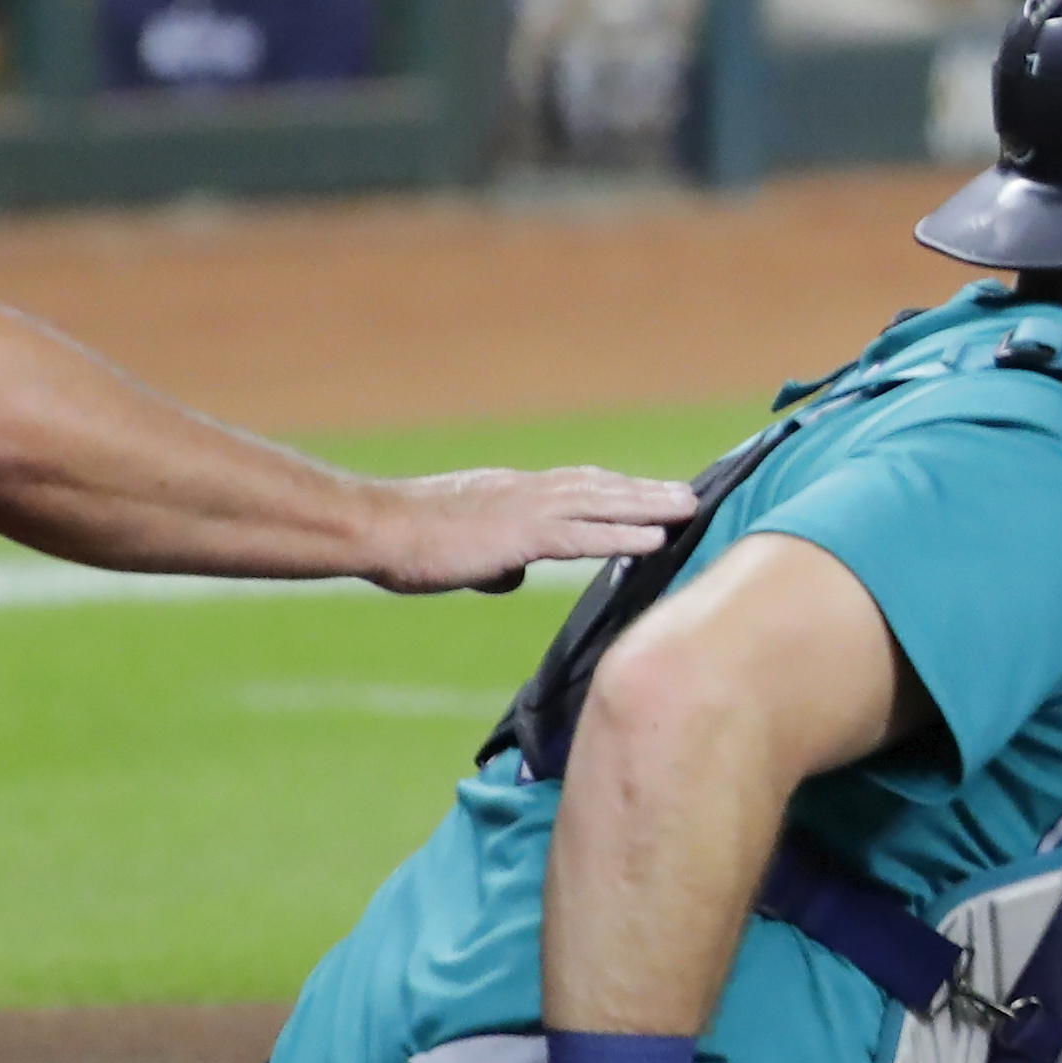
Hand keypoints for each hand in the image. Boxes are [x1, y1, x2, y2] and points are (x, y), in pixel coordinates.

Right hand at [362, 466, 695, 594]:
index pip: (574, 486)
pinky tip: (656, 540)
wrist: (372, 528)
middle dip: (645, 491)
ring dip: (648, 505)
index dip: (614, 489)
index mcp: (510, 492)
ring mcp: (525, 509)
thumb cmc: (405, 542)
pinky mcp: (520, 533)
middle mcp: (525, 491)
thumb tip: (509, 576)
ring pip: (602, 503)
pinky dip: (623, 535)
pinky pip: (584, 535)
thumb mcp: (459, 550)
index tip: (648, 492)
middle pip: (599, 487)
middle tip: (688, 495)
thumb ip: (492, 561)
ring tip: (688, 509)